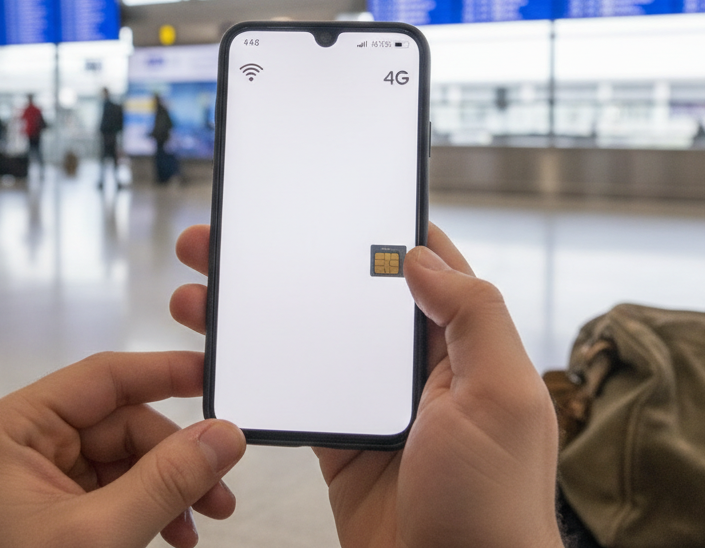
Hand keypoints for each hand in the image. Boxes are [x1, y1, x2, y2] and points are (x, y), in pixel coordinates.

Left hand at [0, 350, 246, 547]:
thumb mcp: (98, 535)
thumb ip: (166, 481)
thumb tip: (223, 436)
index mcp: (13, 429)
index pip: (102, 378)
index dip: (164, 373)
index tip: (216, 375)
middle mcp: (23, 444)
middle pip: (123, 424)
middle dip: (176, 457)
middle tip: (220, 492)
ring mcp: (37, 480)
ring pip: (126, 461)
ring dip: (169, 489)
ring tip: (201, 524)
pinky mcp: (52, 514)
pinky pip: (116, 493)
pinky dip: (150, 510)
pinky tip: (175, 535)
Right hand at [171, 224, 561, 547]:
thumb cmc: (494, 508)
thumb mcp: (501, 397)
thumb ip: (473, 317)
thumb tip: (424, 256)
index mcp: (468, 349)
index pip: (427, 268)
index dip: (381, 230)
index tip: (332, 197)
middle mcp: (423, 372)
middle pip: (352, 298)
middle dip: (296, 264)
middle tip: (236, 240)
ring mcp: (377, 409)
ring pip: (313, 341)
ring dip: (261, 313)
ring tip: (203, 290)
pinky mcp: (341, 447)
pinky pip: (295, 395)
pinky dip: (258, 370)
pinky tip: (221, 351)